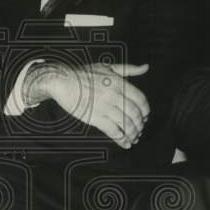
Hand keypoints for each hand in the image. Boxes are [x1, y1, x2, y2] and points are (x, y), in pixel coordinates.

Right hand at [24, 62, 150, 148]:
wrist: (63, 81)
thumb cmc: (83, 73)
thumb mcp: (108, 66)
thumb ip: (129, 69)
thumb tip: (146, 67)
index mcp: (119, 83)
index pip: (140, 99)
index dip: (145, 110)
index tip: (145, 116)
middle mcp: (114, 95)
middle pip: (135, 114)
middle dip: (140, 124)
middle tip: (140, 129)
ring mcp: (105, 107)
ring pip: (126, 124)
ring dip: (133, 133)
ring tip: (134, 137)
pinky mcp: (95, 118)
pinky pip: (114, 131)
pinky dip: (122, 140)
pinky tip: (126, 143)